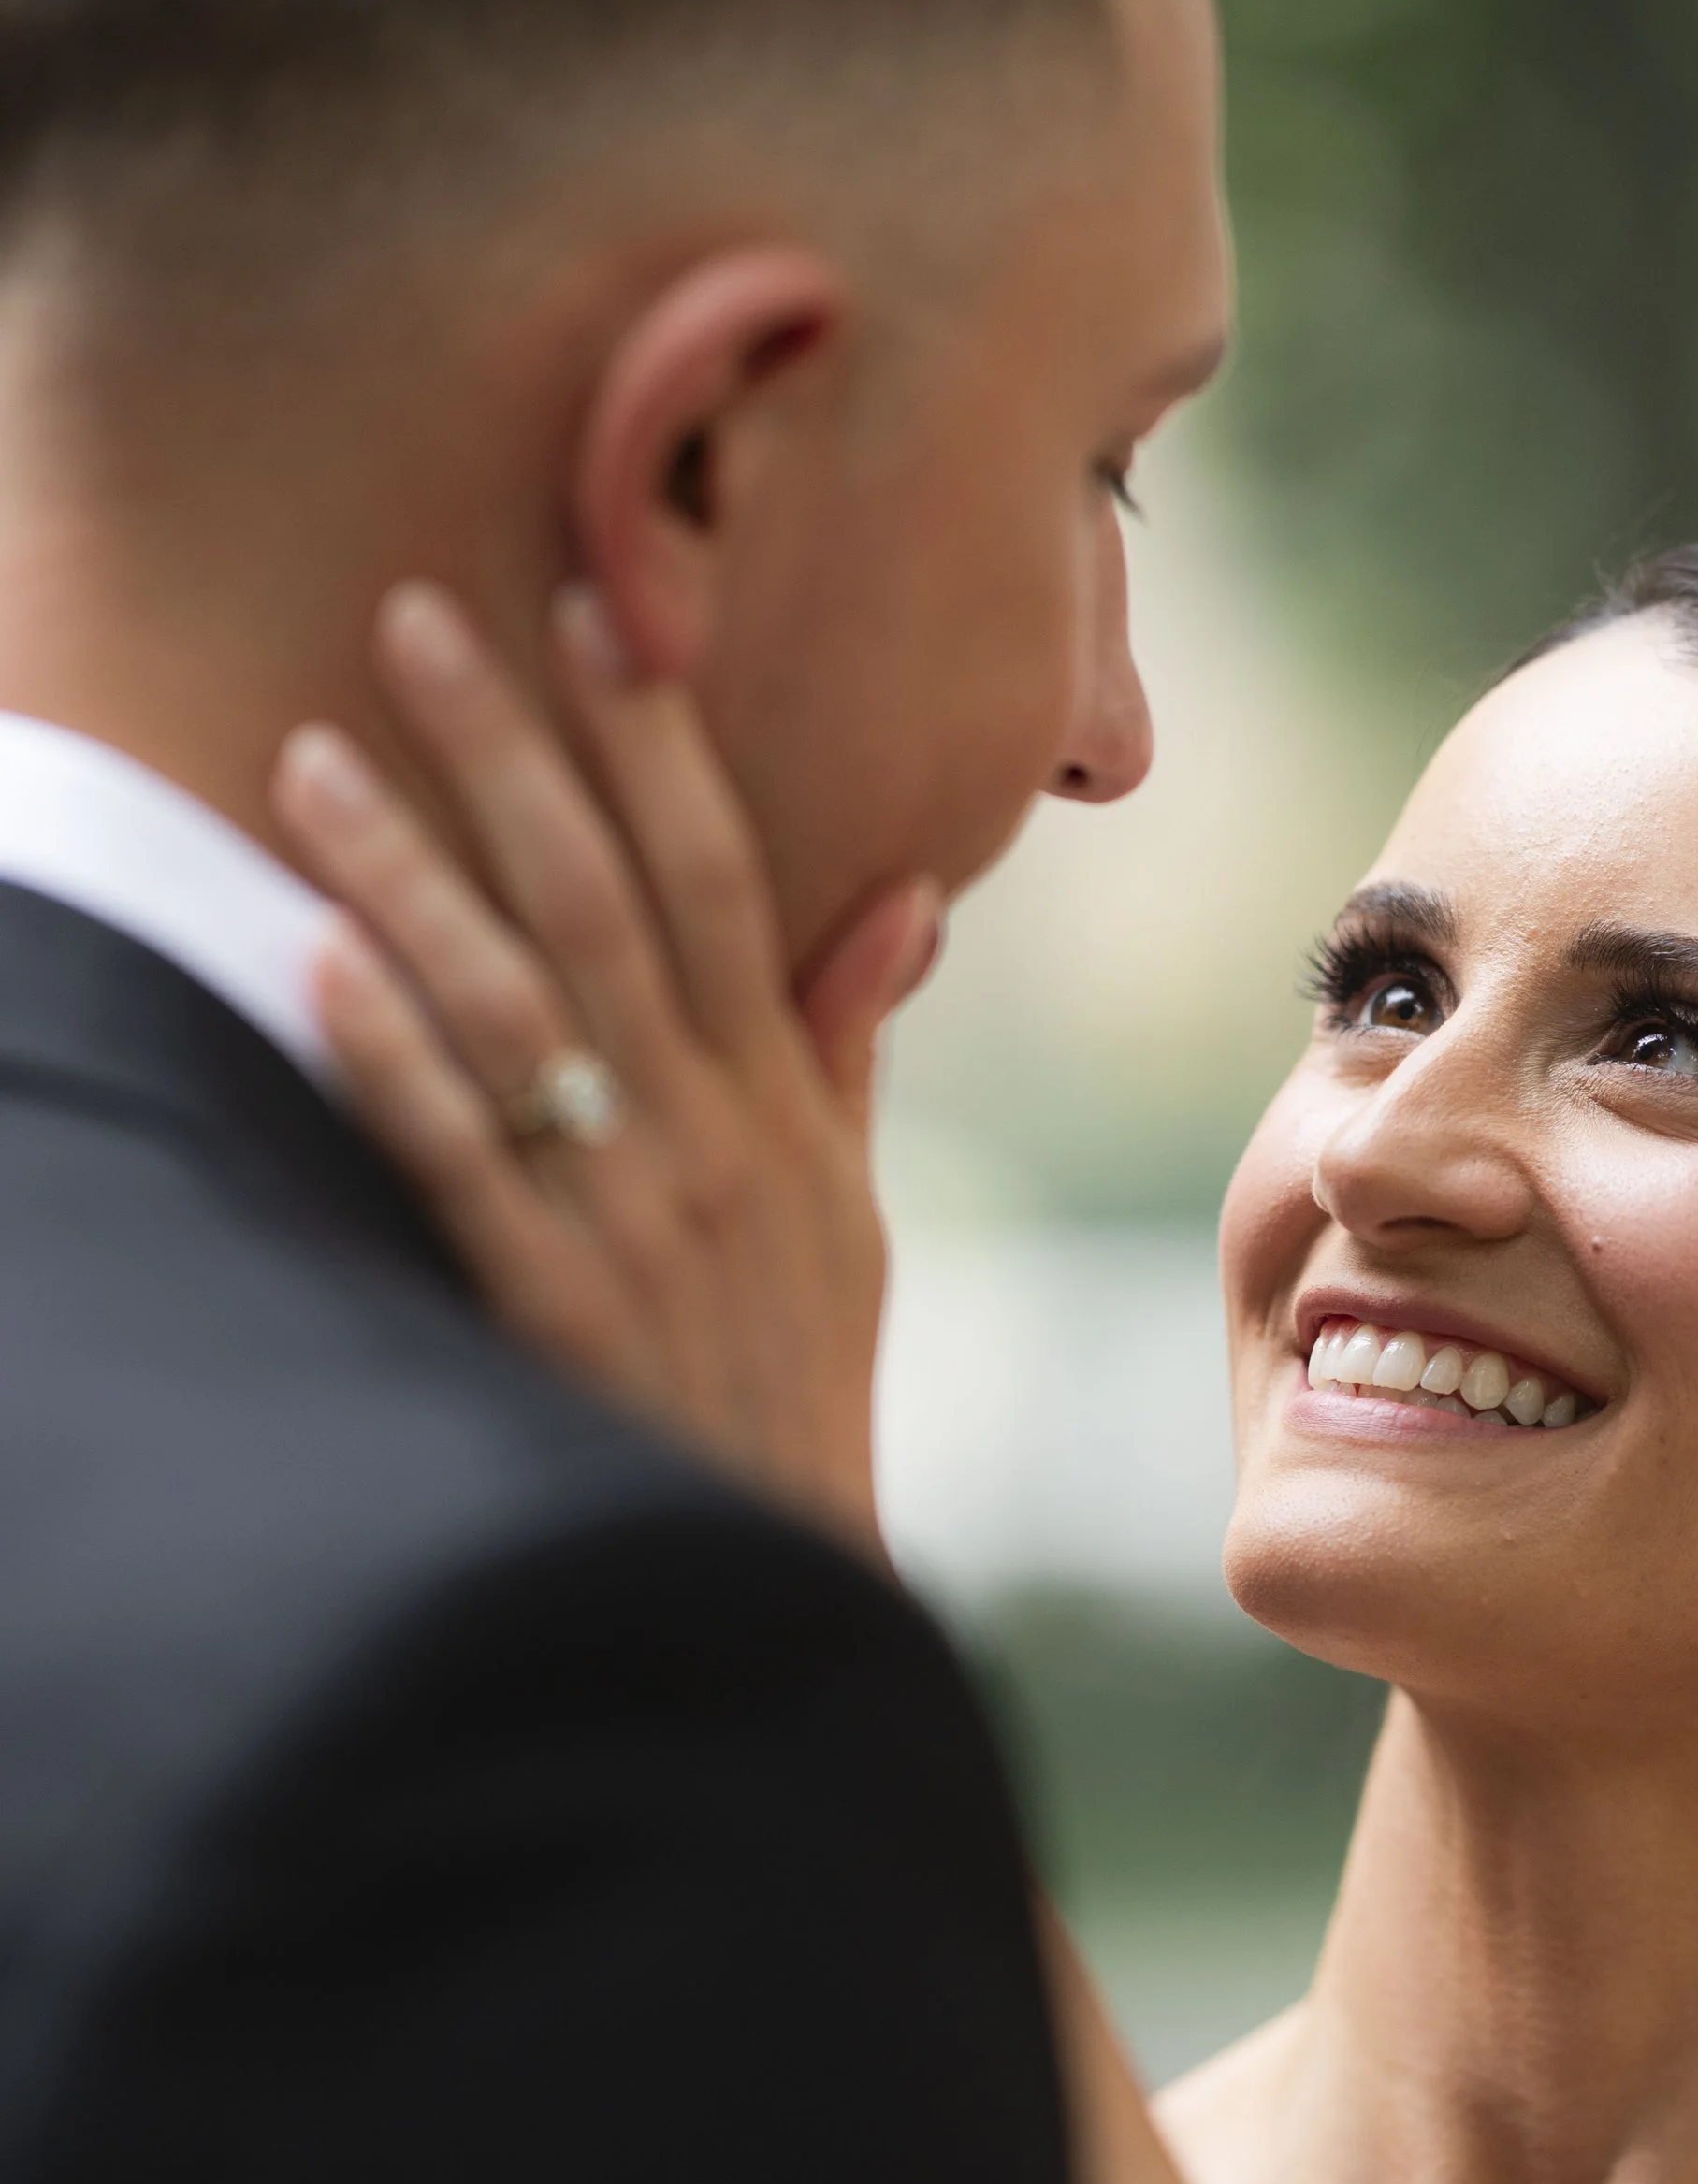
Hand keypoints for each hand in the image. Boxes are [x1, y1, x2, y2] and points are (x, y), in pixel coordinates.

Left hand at [272, 580, 938, 1550]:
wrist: (776, 1570)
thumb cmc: (800, 1383)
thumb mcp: (853, 1214)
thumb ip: (847, 1052)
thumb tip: (902, 898)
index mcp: (783, 1103)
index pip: (723, 879)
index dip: (656, 745)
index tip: (602, 614)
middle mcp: (713, 1136)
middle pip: (600, 905)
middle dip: (503, 755)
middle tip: (413, 620)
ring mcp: (632, 1216)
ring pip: (509, 1007)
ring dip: (406, 874)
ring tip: (308, 759)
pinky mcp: (549, 1301)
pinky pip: (461, 1156)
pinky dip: (391, 1055)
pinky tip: (317, 959)